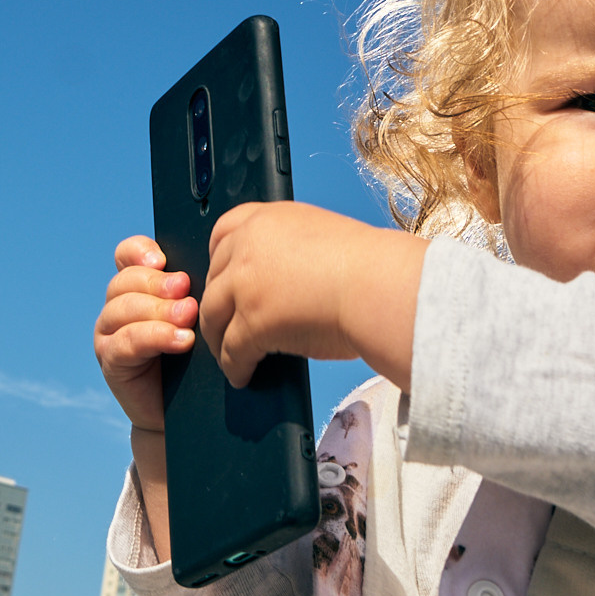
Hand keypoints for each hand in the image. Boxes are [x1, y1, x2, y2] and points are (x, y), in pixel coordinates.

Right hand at [94, 236, 197, 433]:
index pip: (127, 254)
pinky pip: (126, 342)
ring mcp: (109, 332)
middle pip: (126, 280)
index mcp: (136, 286)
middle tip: (187, 291)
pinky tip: (181, 341)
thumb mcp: (197, 318)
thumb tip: (215, 264)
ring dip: (159, 311)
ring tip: (189, 318)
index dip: (140, 251)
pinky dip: (154, 337)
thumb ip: (193, 292)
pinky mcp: (110, 360)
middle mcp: (117, 305)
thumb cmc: (196, 359)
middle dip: (158, 284)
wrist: (186, 412)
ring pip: (124, 308)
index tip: (163, 260)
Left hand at [201, 201, 427, 389]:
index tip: (220, 279)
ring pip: (214, 315)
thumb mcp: (319, 237)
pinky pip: (232, 350)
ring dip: (218, 339)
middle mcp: (248, 245)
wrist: (380, 287)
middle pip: (214, 277)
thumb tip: (280, 283)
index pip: (222, 233)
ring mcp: (245, 283)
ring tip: (227, 355)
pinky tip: (242, 375)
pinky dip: (234, 366)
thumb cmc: (369, 268)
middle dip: (218, 303)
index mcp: (267, 219)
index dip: (218, 261)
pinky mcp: (251, 322)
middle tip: (223, 324)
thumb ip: (290, 251)